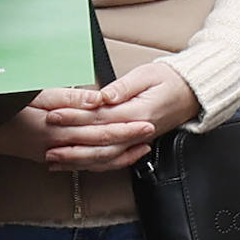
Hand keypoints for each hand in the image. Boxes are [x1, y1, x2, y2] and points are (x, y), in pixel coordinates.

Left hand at [41, 64, 198, 170]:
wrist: (193, 94)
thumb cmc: (169, 80)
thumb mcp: (146, 75)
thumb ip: (123, 87)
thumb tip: (104, 96)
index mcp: (136, 112)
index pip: (99, 117)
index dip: (74, 117)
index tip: (53, 114)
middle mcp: (135, 131)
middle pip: (98, 142)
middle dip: (70, 143)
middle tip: (46, 143)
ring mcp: (136, 140)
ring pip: (104, 157)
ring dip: (78, 160)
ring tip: (54, 160)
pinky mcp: (134, 144)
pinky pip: (112, 159)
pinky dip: (93, 164)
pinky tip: (76, 164)